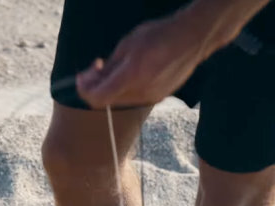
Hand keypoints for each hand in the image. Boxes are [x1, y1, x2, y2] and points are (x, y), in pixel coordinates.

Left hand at [77, 0, 266, 107]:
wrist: (191, 38)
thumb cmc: (159, 35)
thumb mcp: (127, 44)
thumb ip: (109, 66)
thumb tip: (92, 80)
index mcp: (131, 76)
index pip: (98, 98)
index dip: (84, 90)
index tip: (83, 77)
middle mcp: (142, 92)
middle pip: (107, 101)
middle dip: (97, 86)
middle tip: (98, 67)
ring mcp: (152, 96)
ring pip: (120, 100)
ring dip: (112, 87)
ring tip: (117, 67)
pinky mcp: (159, 97)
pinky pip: (135, 97)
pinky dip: (126, 88)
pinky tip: (132, 72)